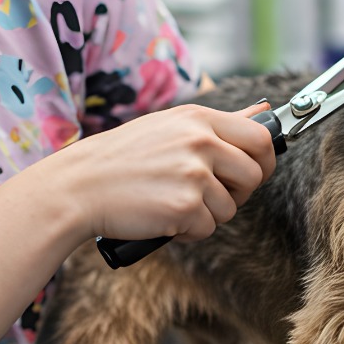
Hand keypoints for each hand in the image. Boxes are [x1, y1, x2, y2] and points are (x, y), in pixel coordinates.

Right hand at [50, 101, 276, 244]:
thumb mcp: (170, 127)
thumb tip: (263, 112)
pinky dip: (188, 231)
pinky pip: (207, 228)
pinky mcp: (184, 207)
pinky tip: (162, 217)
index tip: (250, 173)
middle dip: (238, 192)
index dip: (262, 160)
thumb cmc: (122, 158)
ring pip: (230, 207)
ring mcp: (194, 174)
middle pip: (254, 175)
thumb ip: (217, 125)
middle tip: (209, 195)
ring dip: (206, 214)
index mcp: (198, 119)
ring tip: (172, 202)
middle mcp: (200, 141)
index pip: (259, 137)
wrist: (79, 185)